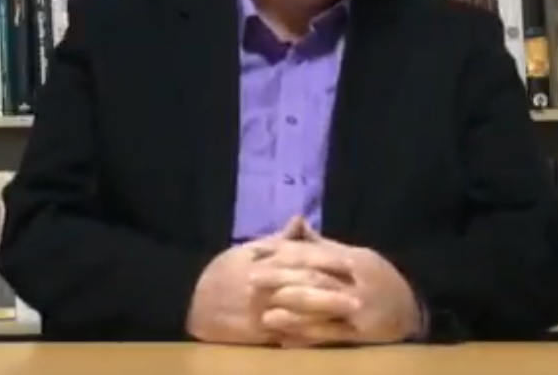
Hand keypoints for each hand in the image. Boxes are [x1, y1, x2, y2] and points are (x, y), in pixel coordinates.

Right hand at [185, 216, 354, 344]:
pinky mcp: (260, 334)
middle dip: (334, 293)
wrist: (195, 302)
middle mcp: (266, 288)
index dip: (328, 264)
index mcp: (265, 263)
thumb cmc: (225, 271)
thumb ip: (279, 240)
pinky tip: (328, 336)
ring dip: (327, 316)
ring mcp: (262, 313)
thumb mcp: (249, 249)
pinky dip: (308, 335)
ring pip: (300, 314)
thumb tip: (300, 220)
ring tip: (352, 317)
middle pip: (305, 289)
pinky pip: (288, 335)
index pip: (303, 262)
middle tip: (362, 297)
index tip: (352, 265)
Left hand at [252, 223, 422, 345]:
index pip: (313, 254)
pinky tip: (285, 341)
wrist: (414, 310)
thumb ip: (323, 245)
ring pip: (321, 309)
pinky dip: (306, 338)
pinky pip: (330, 336)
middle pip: (314, 279)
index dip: (284, 253)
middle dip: (281, 279)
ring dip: (291, 313)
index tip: (257, 253)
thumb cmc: (379, 279)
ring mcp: (358, 310)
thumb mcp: (357, 255)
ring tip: (264, 316)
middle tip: (250, 280)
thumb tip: (296, 223)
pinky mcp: (360, 335)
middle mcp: (355, 283)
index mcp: (352, 259)